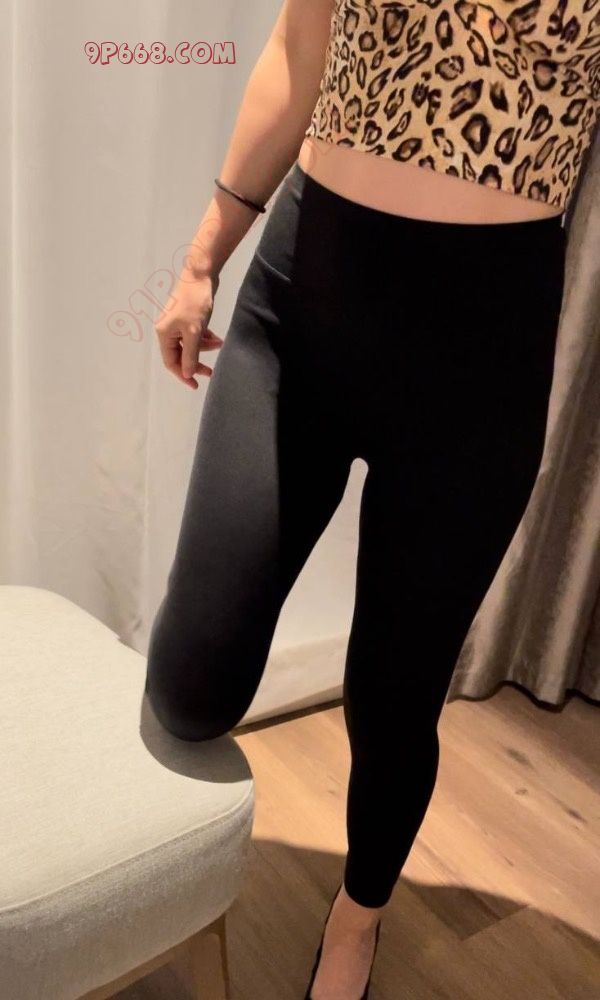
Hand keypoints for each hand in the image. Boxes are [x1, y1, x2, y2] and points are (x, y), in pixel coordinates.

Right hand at [154, 270, 222, 388]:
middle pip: (180, 355)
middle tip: (211, 372)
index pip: (171, 362)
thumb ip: (190, 355)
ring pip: (190, 345)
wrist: (201, 274)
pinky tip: (216, 337)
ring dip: (204, 348)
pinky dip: (205, 338)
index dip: (183, 375)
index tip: (196, 384)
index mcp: (164, 334)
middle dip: (196, 362)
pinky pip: (195, 335)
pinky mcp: (187, 318)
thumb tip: (186, 374)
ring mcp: (177, 324)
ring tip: (219, 343)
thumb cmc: (195, 303)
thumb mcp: (194, 332)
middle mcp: (167, 330)